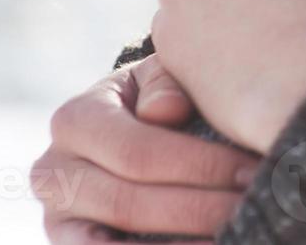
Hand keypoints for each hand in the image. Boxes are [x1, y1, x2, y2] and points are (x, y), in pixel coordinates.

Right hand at [31, 54, 258, 242]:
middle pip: (128, 203)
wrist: (131, 130)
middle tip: (252, 208)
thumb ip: (166, 83)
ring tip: (231, 237)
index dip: (201, 166)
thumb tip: (165, 112)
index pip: (139, 151)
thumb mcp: (163, 78)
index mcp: (75, 119)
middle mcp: (53, 172)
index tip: (252, 173)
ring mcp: (56, 218)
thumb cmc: (162, 98)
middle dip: (199, 209)